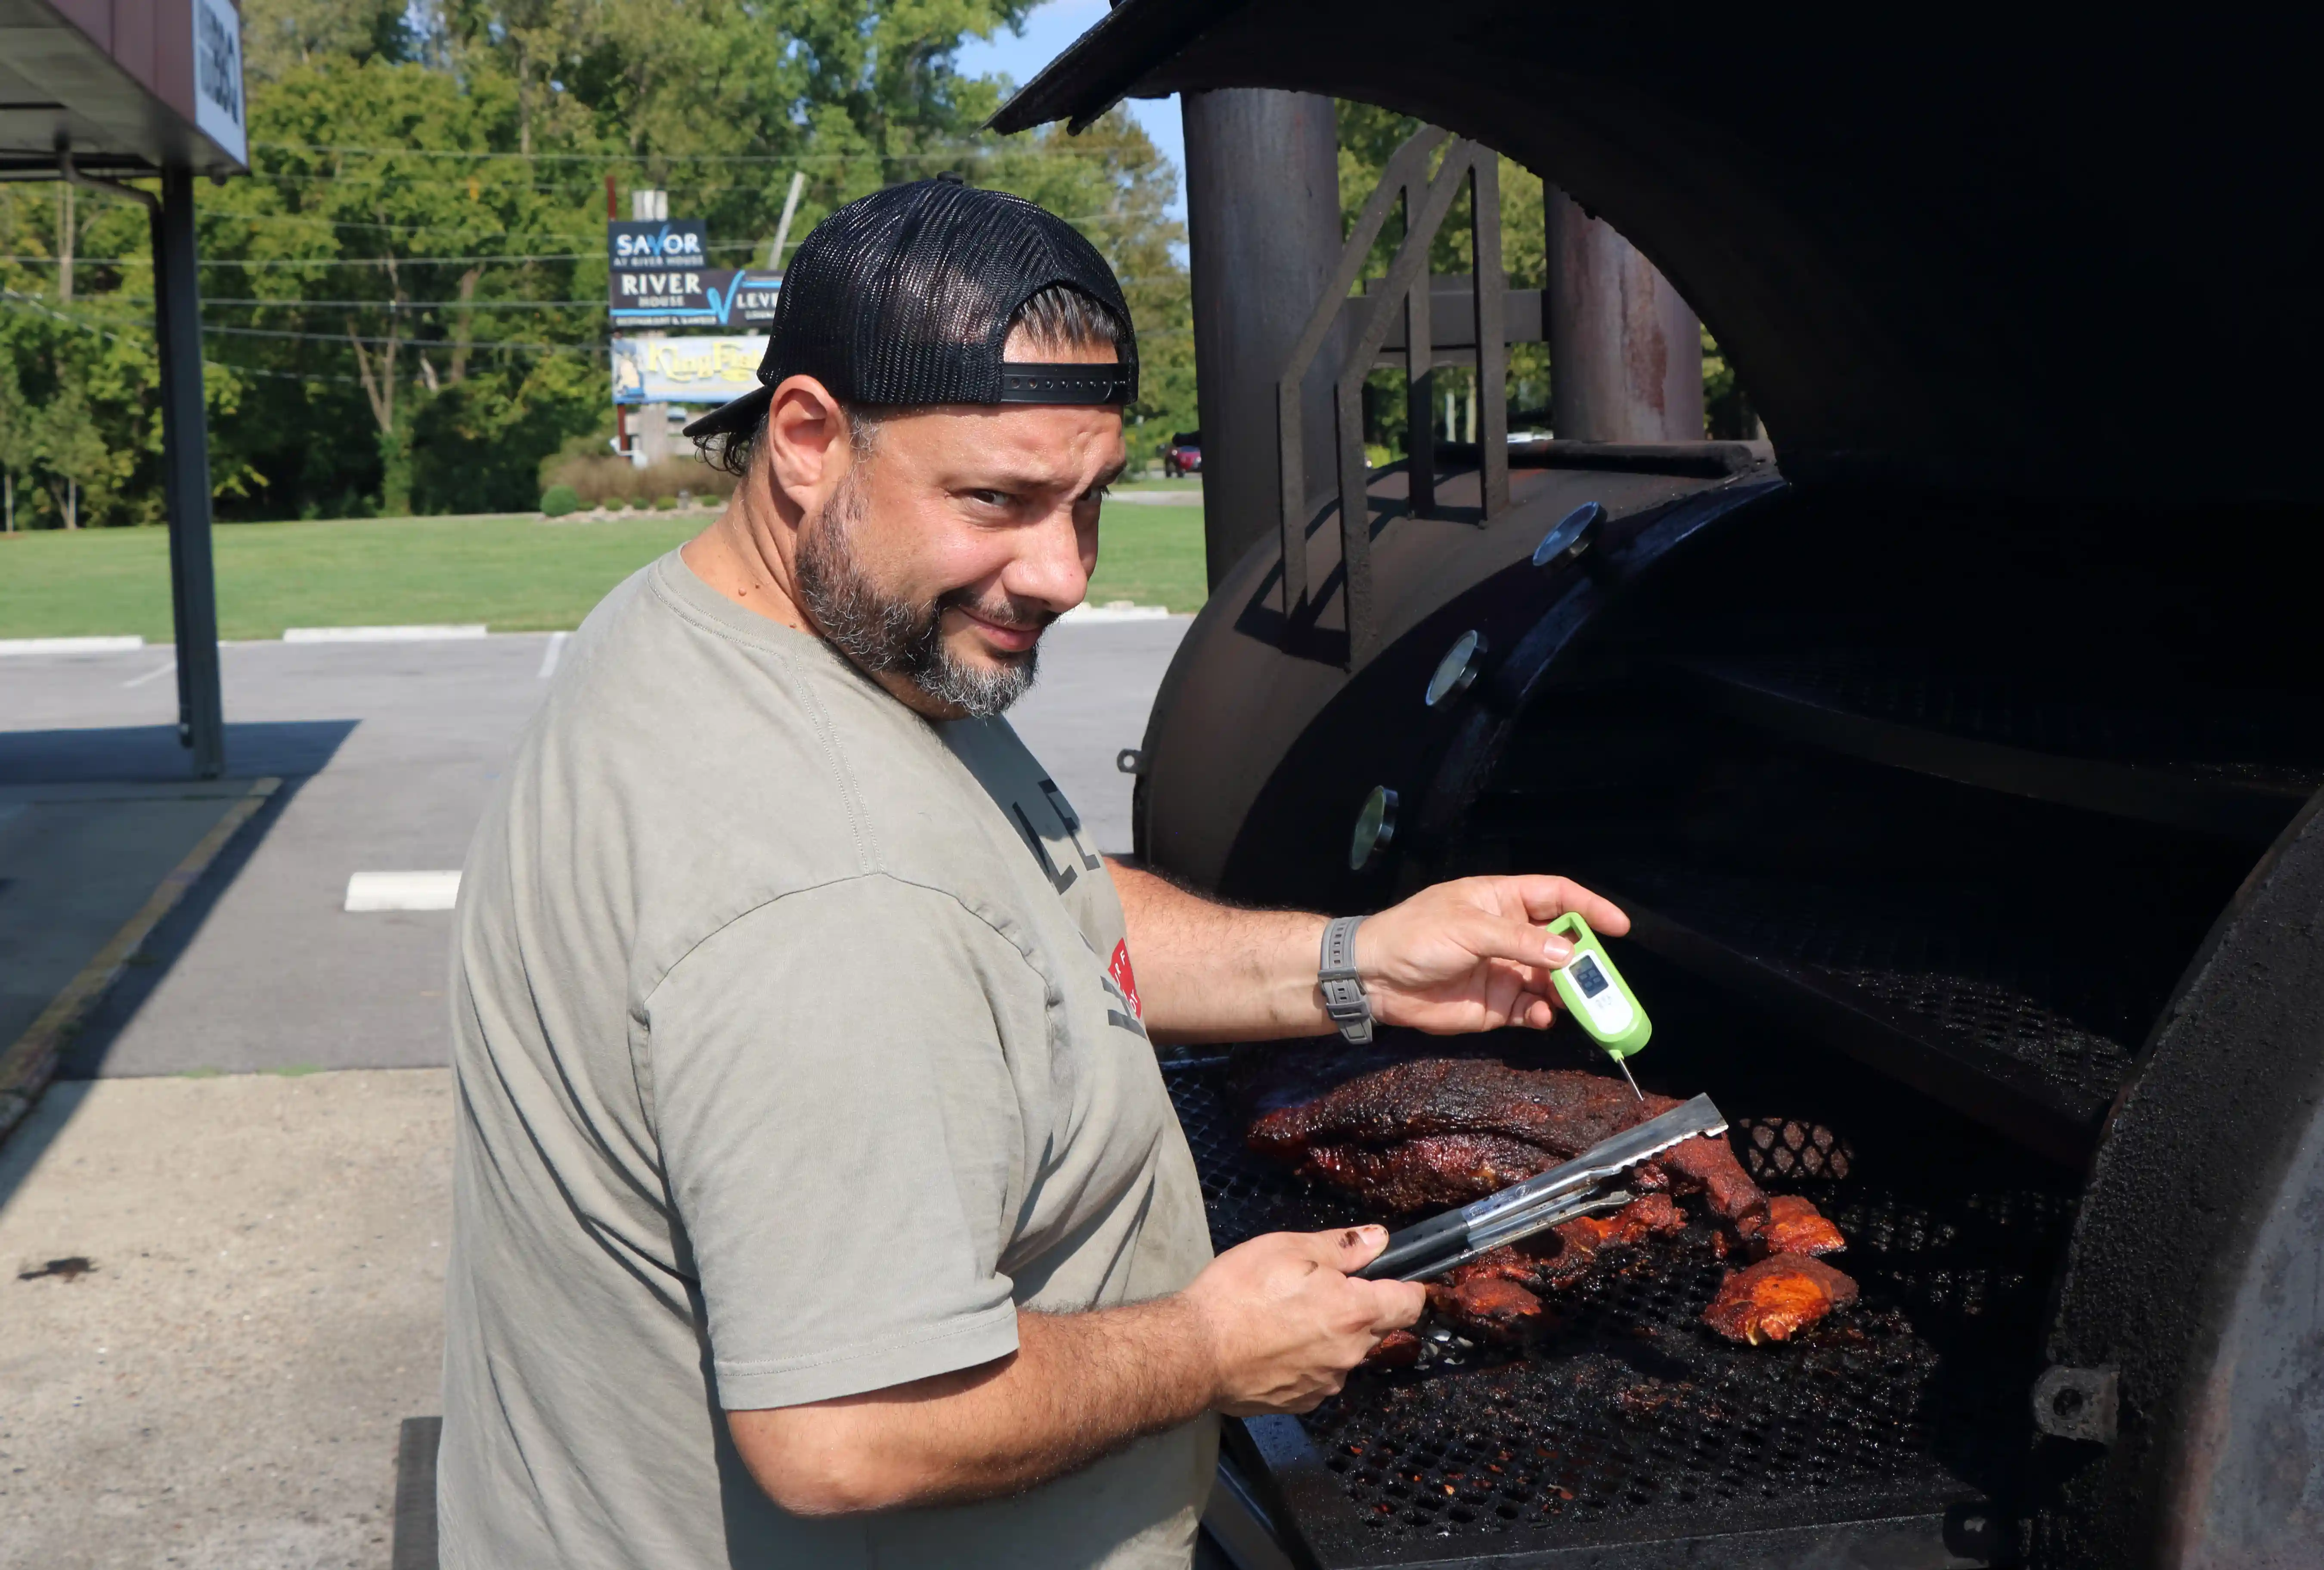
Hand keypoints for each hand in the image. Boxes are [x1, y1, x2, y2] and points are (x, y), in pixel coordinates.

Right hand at [1183, 1226, 1426, 1415]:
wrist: (1196, 1352)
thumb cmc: (1240, 1293)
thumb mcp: (1289, 1249)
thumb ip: (1341, 1246)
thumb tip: (1378, 1239)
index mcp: (1355, 1312)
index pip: (1410, 1303)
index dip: (1406, 1286)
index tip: (1391, 1277)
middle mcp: (1350, 1354)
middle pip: (1376, 1328)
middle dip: (1358, 1307)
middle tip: (1316, 1288)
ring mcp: (1327, 1384)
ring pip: (1346, 1353)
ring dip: (1331, 1335)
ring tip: (1286, 1317)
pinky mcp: (1302, 1403)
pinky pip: (1320, 1375)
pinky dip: (1307, 1360)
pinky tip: (1275, 1345)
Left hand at [1353, 874, 1629, 1034]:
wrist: (1375, 978)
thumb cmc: (1416, 937)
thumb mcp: (1468, 928)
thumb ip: (1519, 940)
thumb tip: (1568, 952)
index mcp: (1502, 901)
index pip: (1556, 896)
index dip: (1589, 908)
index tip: (1619, 927)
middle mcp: (1509, 935)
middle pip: (1562, 943)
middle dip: (1585, 960)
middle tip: (1602, 978)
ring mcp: (1505, 971)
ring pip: (1552, 981)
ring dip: (1569, 992)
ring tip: (1582, 1004)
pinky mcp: (1495, 1005)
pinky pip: (1531, 1010)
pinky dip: (1543, 1014)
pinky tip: (1544, 1015)